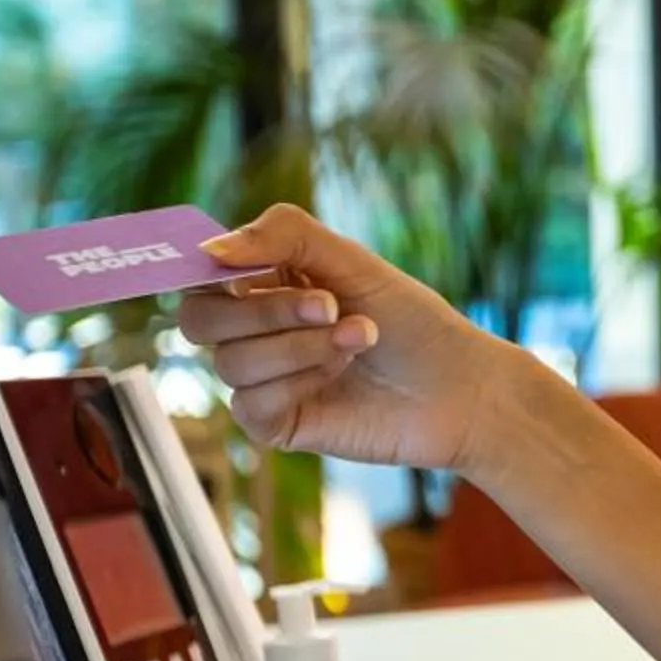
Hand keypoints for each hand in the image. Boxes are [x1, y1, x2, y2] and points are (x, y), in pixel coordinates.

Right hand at [178, 204, 538, 477]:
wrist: (460, 388)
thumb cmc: (413, 321)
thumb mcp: (352, 261)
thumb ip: (284, 237)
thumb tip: (209, 251)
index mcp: (266, 282)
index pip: (202, 273)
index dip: (207, 270)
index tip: (237, 269)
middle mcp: (255, 329)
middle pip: (199, 319)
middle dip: (264, 310)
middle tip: (330, 305)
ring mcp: (264, 378)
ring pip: (230, 362)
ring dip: (300, 346)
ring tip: (361, 337)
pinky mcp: (277, 422)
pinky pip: (249, 404)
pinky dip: (297, 382)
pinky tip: (340, 375)